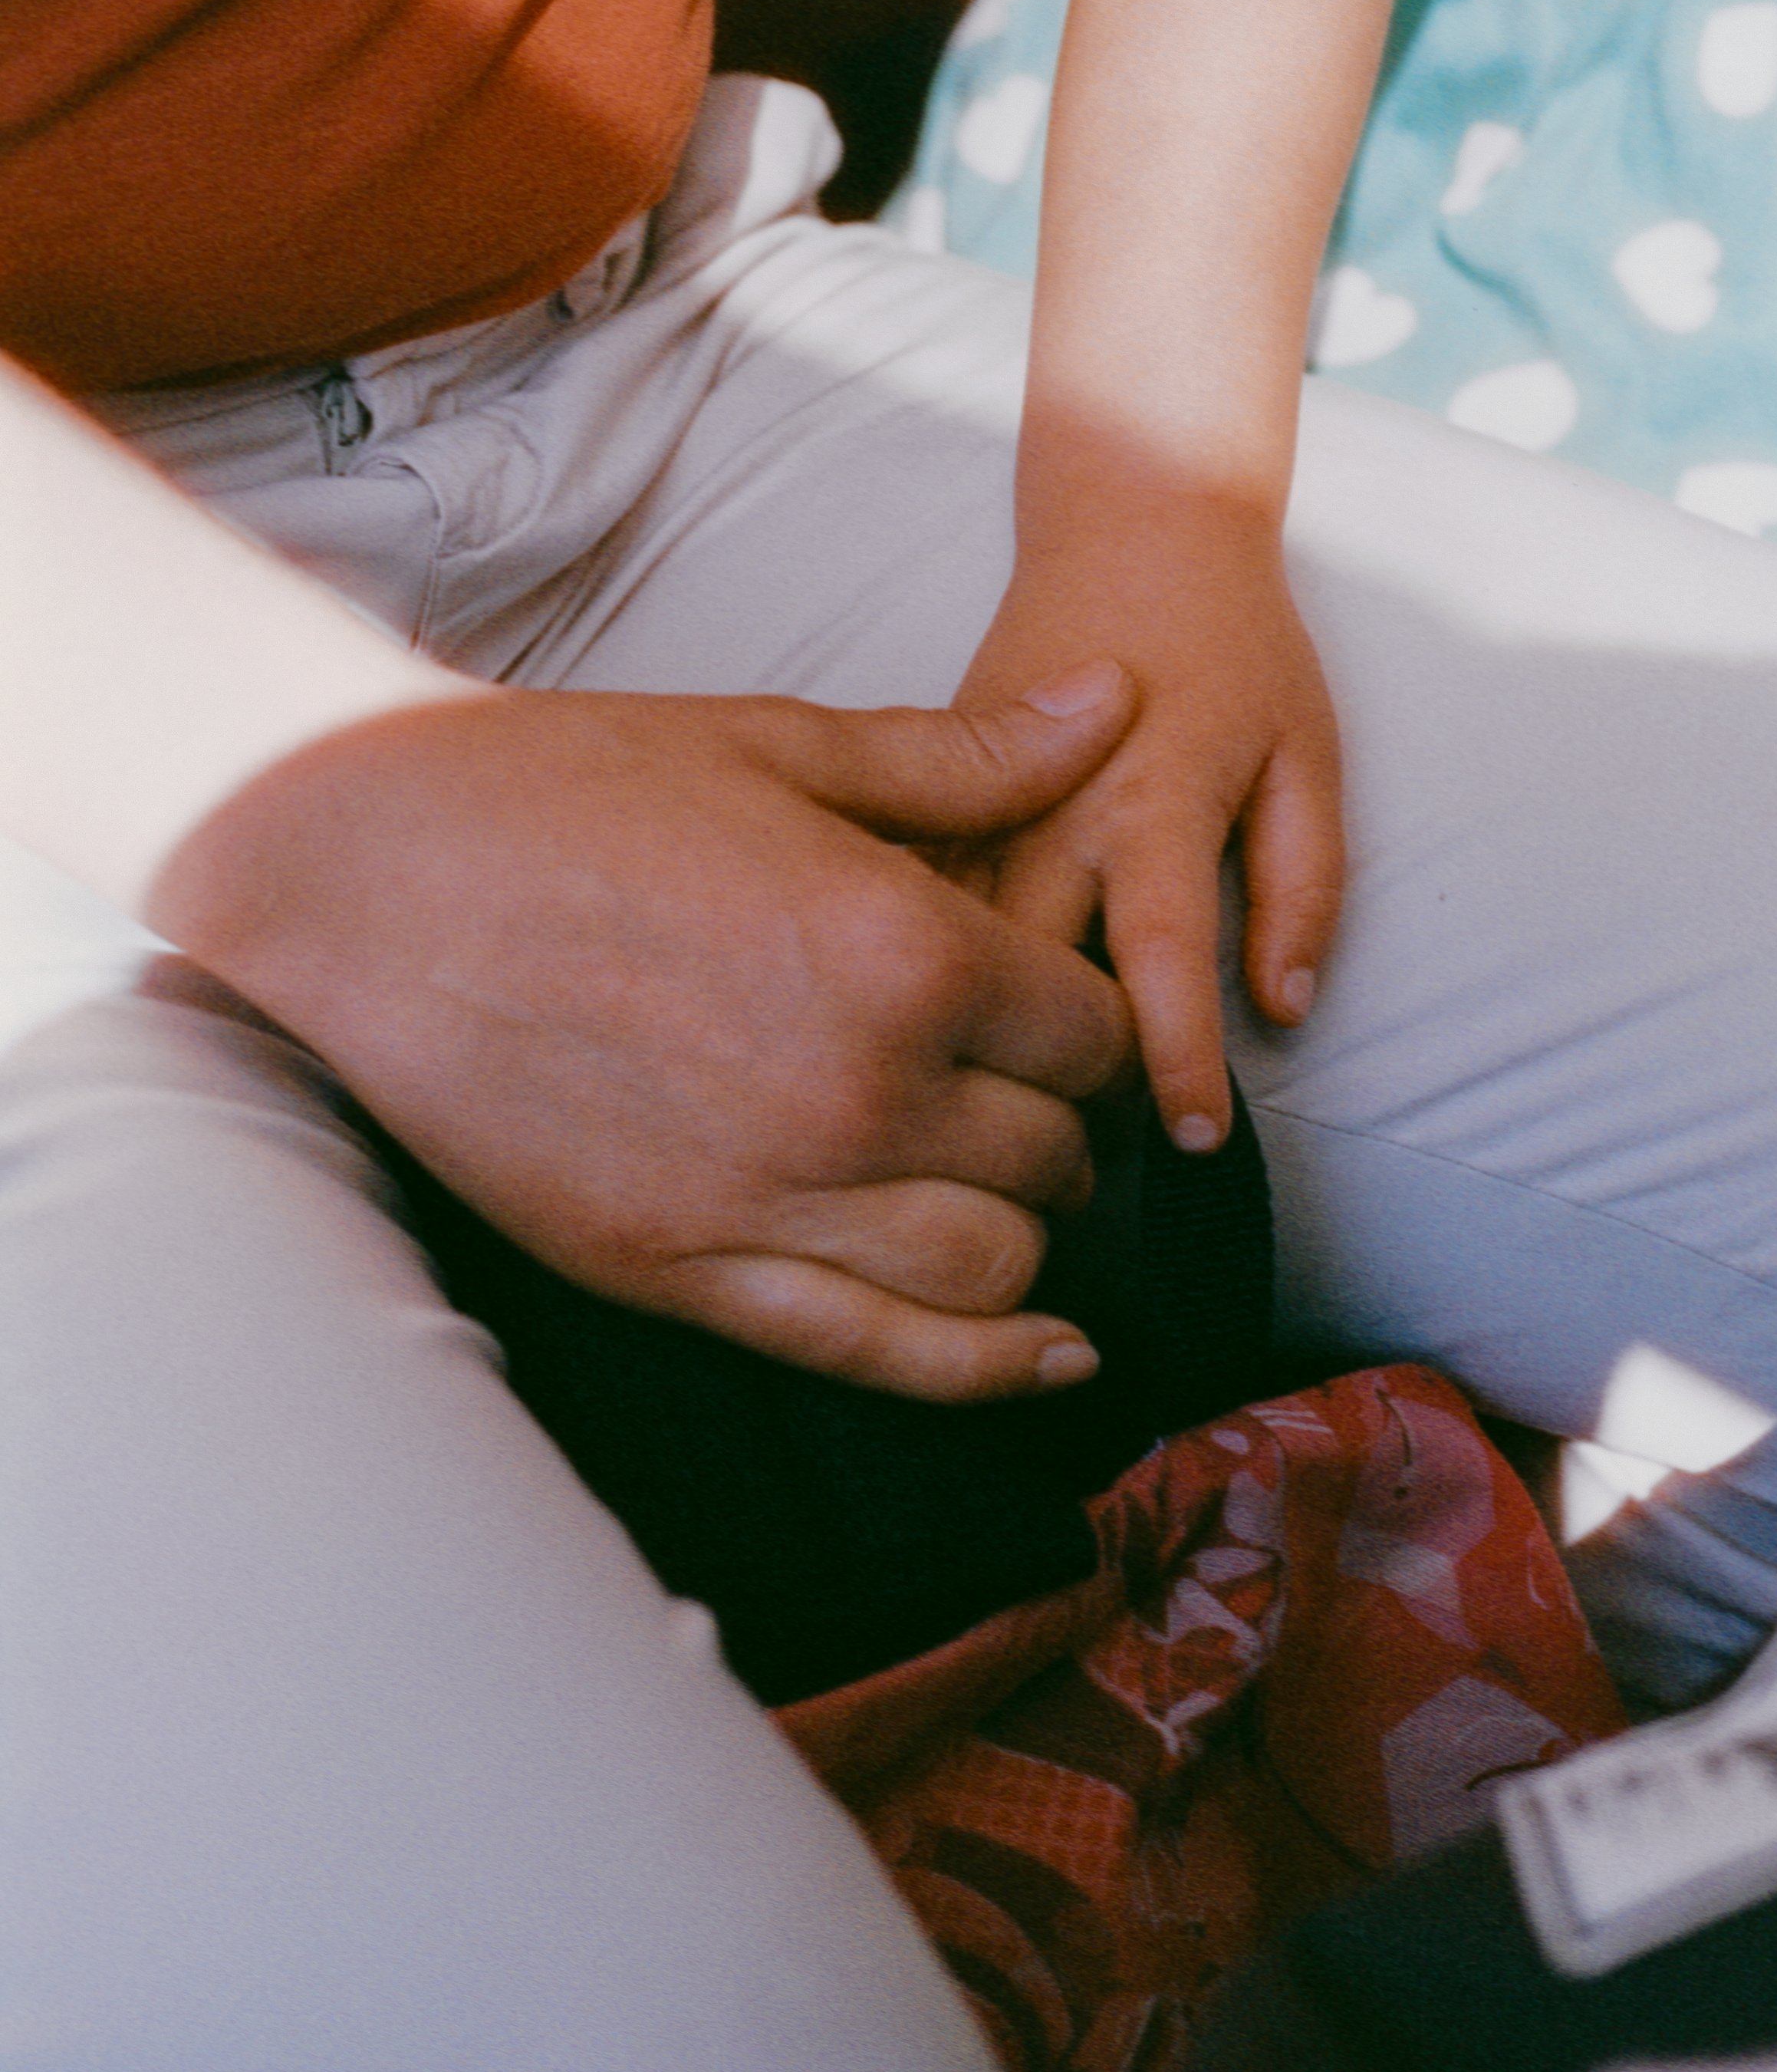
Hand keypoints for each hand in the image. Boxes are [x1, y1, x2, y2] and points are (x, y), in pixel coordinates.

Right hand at [146, 671, 1138, 1399]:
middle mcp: (858, 1092)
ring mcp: (770, 1199)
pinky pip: (882, 1355)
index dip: (1100, 1025)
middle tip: (1033, 1095)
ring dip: (1031, 1237)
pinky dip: (986, 1369)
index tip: (1068, 1014)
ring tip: (1008, 1191)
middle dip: (1070, 1127)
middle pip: (1057, 1155)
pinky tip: (1048, 1355)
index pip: (1095, 1032)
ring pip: (994, 1269)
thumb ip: (965, 759)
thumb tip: (1119, 702)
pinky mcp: (682, 1273)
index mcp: (899, 948)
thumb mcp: (777, 747)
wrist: (362, 873)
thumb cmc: (564, 790)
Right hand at [953, 496, 1342, 1146]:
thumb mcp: (1309, 756)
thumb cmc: (1234, 648)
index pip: (1160, 957)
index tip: (1194, 1139)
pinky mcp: (927, 800)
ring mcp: (973, 805)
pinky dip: (924, 974)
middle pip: (1028, 978)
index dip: (1175, 1061)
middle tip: (1108, 1149)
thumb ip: (1306, 888)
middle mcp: (1050, 811)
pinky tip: (936, 1029)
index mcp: (1153, 798)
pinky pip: (910, 913)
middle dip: (1063, 1075)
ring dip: (985, 1037)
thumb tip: (1282, 1009)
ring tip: (1027, 1114)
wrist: (1130, 523)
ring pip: (950, 955)